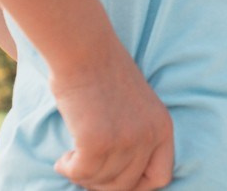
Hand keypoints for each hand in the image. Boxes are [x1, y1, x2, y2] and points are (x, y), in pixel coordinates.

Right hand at [49, 56, 174, 189]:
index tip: (115, 179)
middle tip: (86, 169)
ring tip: (72, 157)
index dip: (136, 185)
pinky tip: (64, 158)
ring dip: (82, 174)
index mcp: (163, 127)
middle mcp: (148, 137)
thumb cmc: (103, 72)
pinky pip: (80, 173)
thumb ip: (137, 136)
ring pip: (100, 182)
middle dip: (102, 184)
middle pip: (126, 185)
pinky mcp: (97, 142)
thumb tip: (120, 173)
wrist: (85, 49)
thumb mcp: (137, 105)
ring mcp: (124, 141)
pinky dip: (68, 169)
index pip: (160, 177)